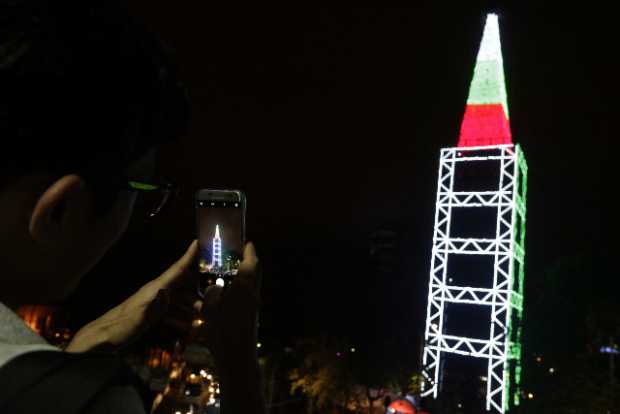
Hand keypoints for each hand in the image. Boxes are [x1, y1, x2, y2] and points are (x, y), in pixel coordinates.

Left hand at [65, 240, 199, 352]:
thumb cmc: (120, 327)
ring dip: (191, 305)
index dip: (188, 256)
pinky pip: (172, 311)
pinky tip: (188, 326)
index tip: (198, 242)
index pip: (176, 269)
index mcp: (155, 289)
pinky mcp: (152, 314)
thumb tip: (165, 292)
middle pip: (182, 283)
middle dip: (198, 287)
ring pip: (179, 299)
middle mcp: (157, 292)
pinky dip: (182, 317)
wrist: (103, 339)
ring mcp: (154, 303)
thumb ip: (153, 305)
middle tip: (214, 295)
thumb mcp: (139, 317)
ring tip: (203, 316)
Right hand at [194, 242, 260, 367]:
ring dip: (244, 275)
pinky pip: (248, 295)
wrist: (237, 358)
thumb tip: (213, 288)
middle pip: (255, 271)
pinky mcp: (251, 315)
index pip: (251, 262)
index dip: (248, 250)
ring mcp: (254, 305)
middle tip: (236, 255)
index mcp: (245, 287)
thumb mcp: (210, 309)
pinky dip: (240, 289)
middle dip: (248, 260)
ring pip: (252, 283)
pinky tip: (225, 294)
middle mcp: (253, 293)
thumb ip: (211, 294)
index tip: (244, 242)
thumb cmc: (223, 332)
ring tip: (228, 272)